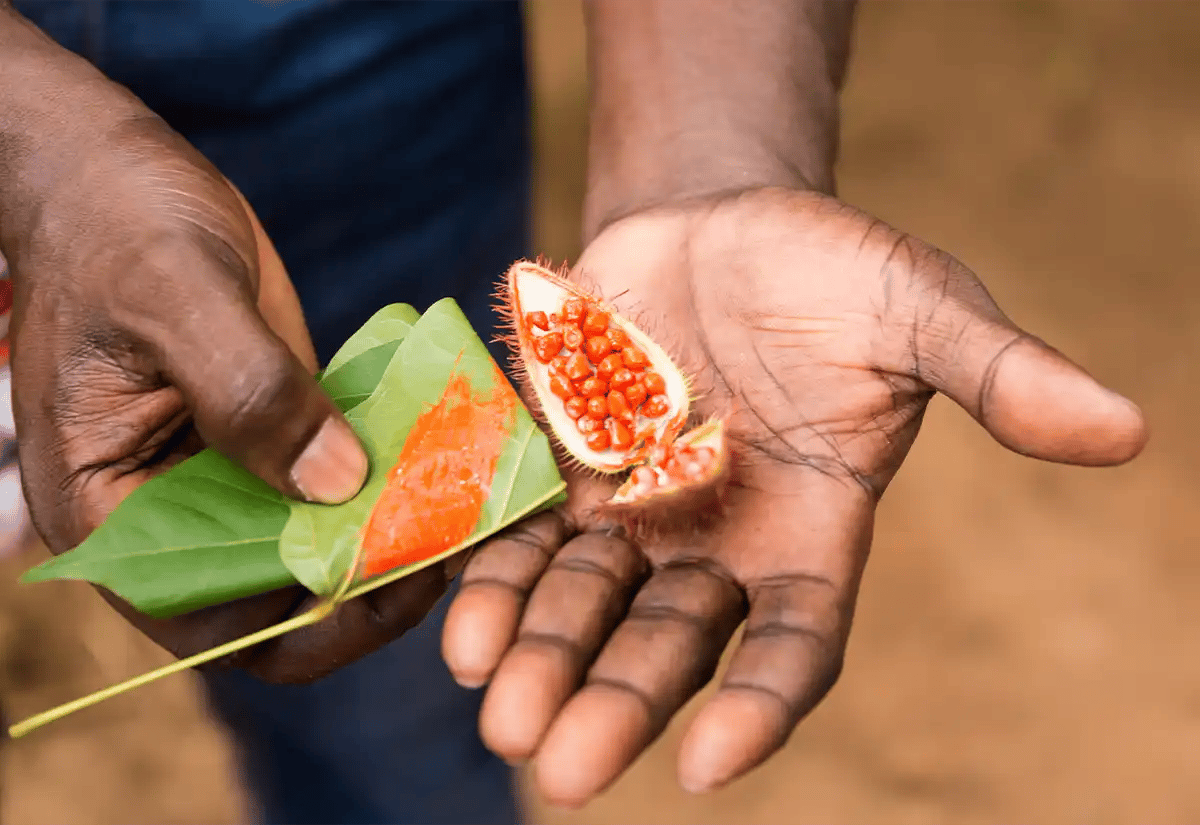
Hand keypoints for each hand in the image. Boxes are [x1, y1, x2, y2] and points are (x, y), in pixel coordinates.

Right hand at [6, 113, 450, 682]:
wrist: (110, 172)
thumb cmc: (117, 226)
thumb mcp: (179, 299)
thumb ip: (249, 394)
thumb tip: (339, 487)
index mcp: (112, 512)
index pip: (216, 621)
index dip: (312, 620)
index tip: (401, 574)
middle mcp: (170, 513)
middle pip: (278, 599)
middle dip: (369, 584)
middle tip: (458, 539)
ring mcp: (224, 475)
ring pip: (316, 543)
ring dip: (391, 532)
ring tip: (469, 501)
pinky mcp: (270, 432)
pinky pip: (333, 478)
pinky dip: (388, 476)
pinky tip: (447, 452)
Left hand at [442, 187, 1146, 803]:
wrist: (717, 223)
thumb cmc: (830, 272)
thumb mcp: (920, 309)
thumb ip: (998, 375)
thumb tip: (1127, 431)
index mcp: (810, 533)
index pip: (791, 645)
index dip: (757, 704)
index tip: (709, 764)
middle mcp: (717, 544)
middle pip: (669, 646)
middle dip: (618, 704)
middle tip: (559, 772)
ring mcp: (633, 511)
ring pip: (587, 607)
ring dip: (543, 663)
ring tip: (500, 717)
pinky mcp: (564, 470)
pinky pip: (523, 541)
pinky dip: (495, 585)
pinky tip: (461, 632)